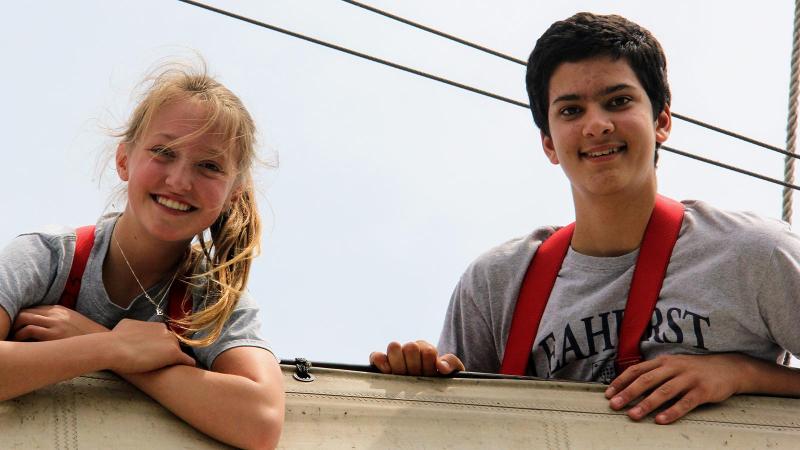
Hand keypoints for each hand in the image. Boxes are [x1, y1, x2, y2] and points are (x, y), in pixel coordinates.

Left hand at [12, 305, 107, 340]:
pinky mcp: (53, 334)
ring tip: (14, 339)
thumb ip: (59, 320)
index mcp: (60, 310)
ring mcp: (54, 323)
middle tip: (13, 333)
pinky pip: (29, 330)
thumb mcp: (74, 323)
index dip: (23, 318)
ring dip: (15, 329)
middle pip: (26, 311)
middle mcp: (55, 314)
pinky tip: (20, 343)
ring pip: (24, 318)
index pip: (33, 308)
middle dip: (15, 322)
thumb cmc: (86, 337)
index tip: (19, 328)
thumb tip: (44, 326)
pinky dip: (20, 336)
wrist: (101, 342)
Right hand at [108, 319, 195, 373]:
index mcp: (156, 325)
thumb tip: (130, 330)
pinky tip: (188, 370)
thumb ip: (135, 329)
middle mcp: (165, 330)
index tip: (155, 356)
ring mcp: (170, 341)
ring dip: (174, 360)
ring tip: (172, 370)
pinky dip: (188, 365)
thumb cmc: (114, 340)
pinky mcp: (173, 353)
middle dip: (167, 353)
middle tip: (161, 365)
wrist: (112, 348)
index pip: (164, 338)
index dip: (159, 348)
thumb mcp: (126, 326)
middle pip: (172, 345)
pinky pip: (187, 360)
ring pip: (178, 353)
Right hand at [370, 340, 464, 375]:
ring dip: (400, 363)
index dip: (428, 364)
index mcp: (426, 351)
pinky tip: (387, 371)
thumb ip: (451, 363)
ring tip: (404, 376)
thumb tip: (440, 366)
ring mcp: (396, 359)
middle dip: (415, 365)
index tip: (430, 375)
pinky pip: (376, 356)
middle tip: (417, 377)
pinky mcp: (382, 366)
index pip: (427, 350)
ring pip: (394, 347)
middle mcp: (410, 352)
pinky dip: (380, 360)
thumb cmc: (440, 383)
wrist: (430, 397)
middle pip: (410, 347)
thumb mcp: (452, 373)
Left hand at [605, 353, 748, 423]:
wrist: (728, 368)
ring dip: (646, 404)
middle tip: (614, 405)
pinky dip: (672, 412)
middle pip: (647, 380)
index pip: (637, 370)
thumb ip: (654, 373)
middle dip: (628, 393)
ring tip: (633, 415)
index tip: (608, 394)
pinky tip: (661, 420)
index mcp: (663, 361)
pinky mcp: (703, 390)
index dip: (621, 381)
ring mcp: (688, 378)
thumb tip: (629, 386)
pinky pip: (685, 403)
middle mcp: (674, 367)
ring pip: (664, 391)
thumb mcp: (672, 365)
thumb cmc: (694, 369)